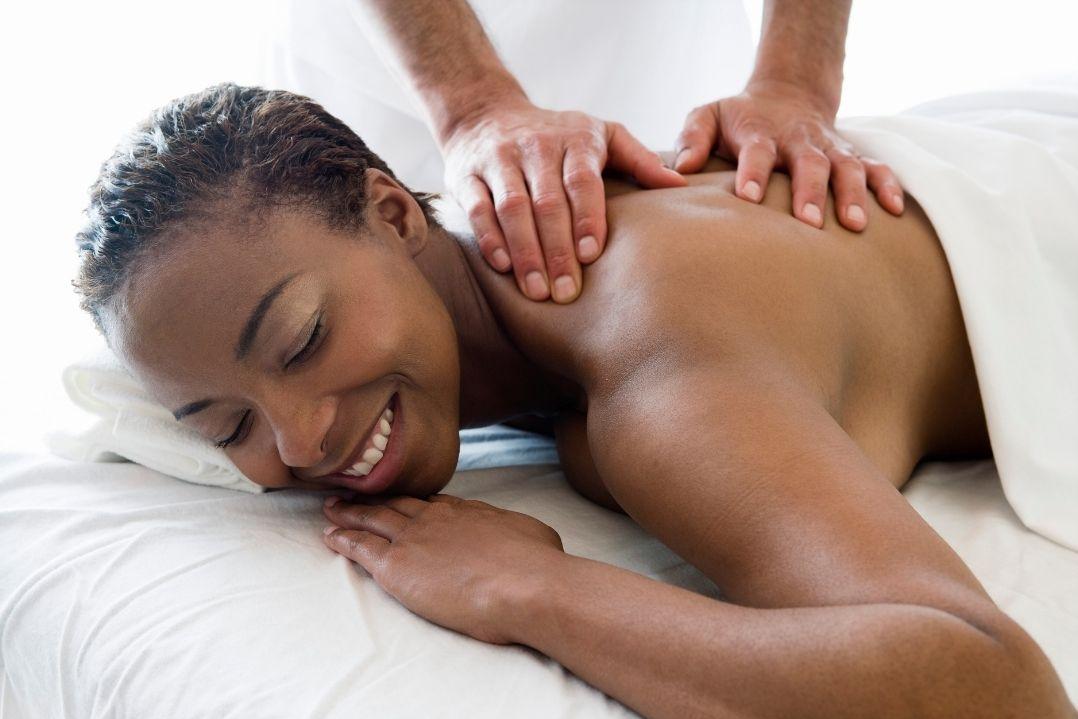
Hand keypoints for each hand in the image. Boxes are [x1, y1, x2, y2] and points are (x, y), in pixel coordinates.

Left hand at [322, 492, 565, 644]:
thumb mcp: (533, 535)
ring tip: (332, 508)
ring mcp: (414, 537)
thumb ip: (515, 534)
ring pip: (372, 518)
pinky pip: (360, 547)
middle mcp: (437, 517)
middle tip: (353, 493)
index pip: (433, 502)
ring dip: (350, 512)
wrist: (524, 583)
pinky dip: (343, 538)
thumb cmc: (537, 564)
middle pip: (397, 503)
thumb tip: (525, 540)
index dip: (413, 501)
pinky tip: (330, 535)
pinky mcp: (396, 565)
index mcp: (468, 510)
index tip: (401, 499)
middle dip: (374, 498)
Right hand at [442, 99, 685, 302]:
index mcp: (574, 139)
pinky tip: (503, 267)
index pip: (581, 180)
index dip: (587, 217)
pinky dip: (489, 239)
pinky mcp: (466, 176)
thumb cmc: (557, 134)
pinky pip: (476, 209)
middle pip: (546, 202)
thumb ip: (639, 159)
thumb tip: (681, 184)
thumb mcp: (601, 134)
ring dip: (525, 252)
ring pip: (511, 209)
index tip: (592, 255)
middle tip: (567, 291)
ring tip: (538, 290)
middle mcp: (534, 147)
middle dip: (557, 249)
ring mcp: (497, 160)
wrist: (485, 112)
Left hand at [674, 80, 904, 231]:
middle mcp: (799, 140)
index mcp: (761, 133)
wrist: (787, 94)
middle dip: (810, 192)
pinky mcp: (851, 156)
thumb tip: (681, 167)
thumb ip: (693, 138)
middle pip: (809, 164)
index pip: (757, 152)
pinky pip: (876, 168)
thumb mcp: (708, 115)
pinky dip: (889, 186)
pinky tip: (895, 211)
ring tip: (854, 225)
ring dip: (853, 195)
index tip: (750, 197)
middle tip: (810, 223)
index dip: (754, 173)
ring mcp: (829, 148)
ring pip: (847, 168)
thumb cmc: (739, 118)